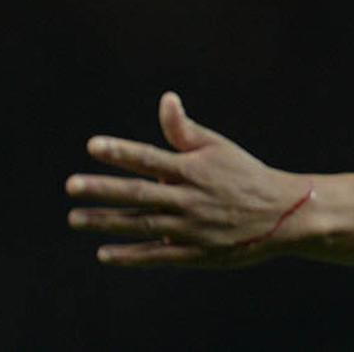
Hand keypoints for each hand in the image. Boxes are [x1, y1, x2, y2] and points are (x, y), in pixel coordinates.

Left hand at [67, 92, 312, 266]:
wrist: (283, 213)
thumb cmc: (245, 175)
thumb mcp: (218, 148)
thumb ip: (185, 130)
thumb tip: (166, 99)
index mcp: (194, 169)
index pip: (150, 158)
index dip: (121, 152)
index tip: (93, 146)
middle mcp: (189, 198)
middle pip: (138, 192)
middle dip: (102, 189)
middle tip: (70, 186)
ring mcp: (191, 228)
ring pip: (141, 224)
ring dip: (106, 222)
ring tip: (75, 217)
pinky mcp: (195, 253)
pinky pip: (156, 255)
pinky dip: (130, 255)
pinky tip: (104, 253)